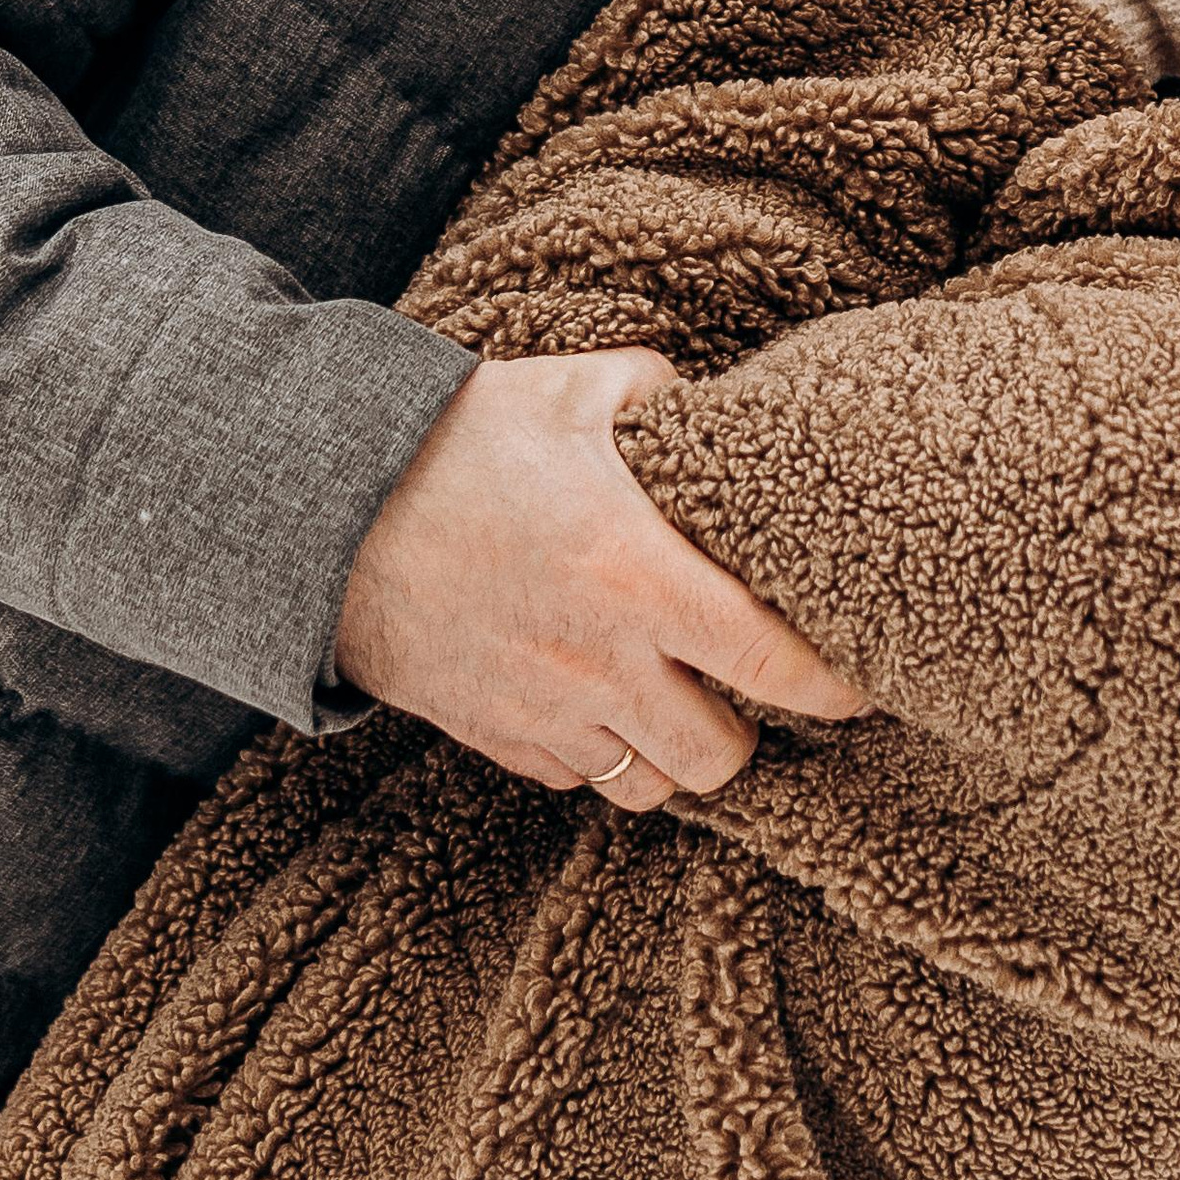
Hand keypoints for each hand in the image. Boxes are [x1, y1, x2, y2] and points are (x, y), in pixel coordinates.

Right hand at [333, 347, 870, 805]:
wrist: (319, 505)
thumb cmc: (451, 441)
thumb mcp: (570, 393)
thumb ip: (660, 398)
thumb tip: (716, 408)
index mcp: (640, 577)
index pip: (778, 665)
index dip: (836, 689)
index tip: (860, 684)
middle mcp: (602, 661)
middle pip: (724, 756)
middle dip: (747, 729)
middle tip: (745, 687)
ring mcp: (545, 708)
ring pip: (653, 786)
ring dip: (676, 752)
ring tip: (677, 704)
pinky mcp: (492, 734)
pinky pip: (577, 778)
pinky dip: (602, 755)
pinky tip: (600, 704)